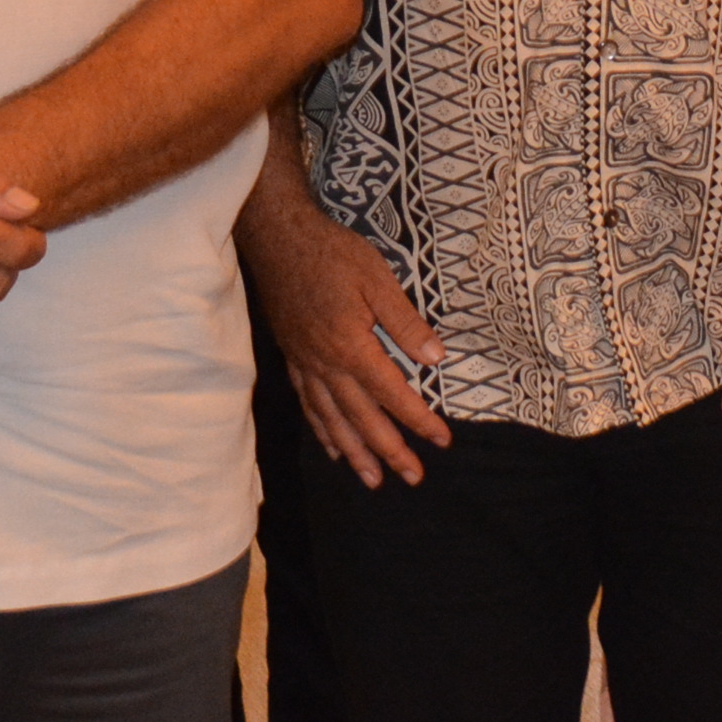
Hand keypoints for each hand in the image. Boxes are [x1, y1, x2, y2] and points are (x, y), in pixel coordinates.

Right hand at [253, 201, 451, 485]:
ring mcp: (306, 365)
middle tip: (413, 478)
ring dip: (355, 453)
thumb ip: (405, 322)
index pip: (392, 394)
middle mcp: (326, 365)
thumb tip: (436, 357)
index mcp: (351, 346)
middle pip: (361, 419)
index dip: (418, 420)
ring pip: (332, 420)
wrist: (279, 240)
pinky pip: (309, 406)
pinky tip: (334, 449)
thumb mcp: (378, 280)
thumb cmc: (332, 254)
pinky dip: (322, 431)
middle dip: (389, 451)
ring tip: (373, 480)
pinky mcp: (294, 359)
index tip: (442, 441)